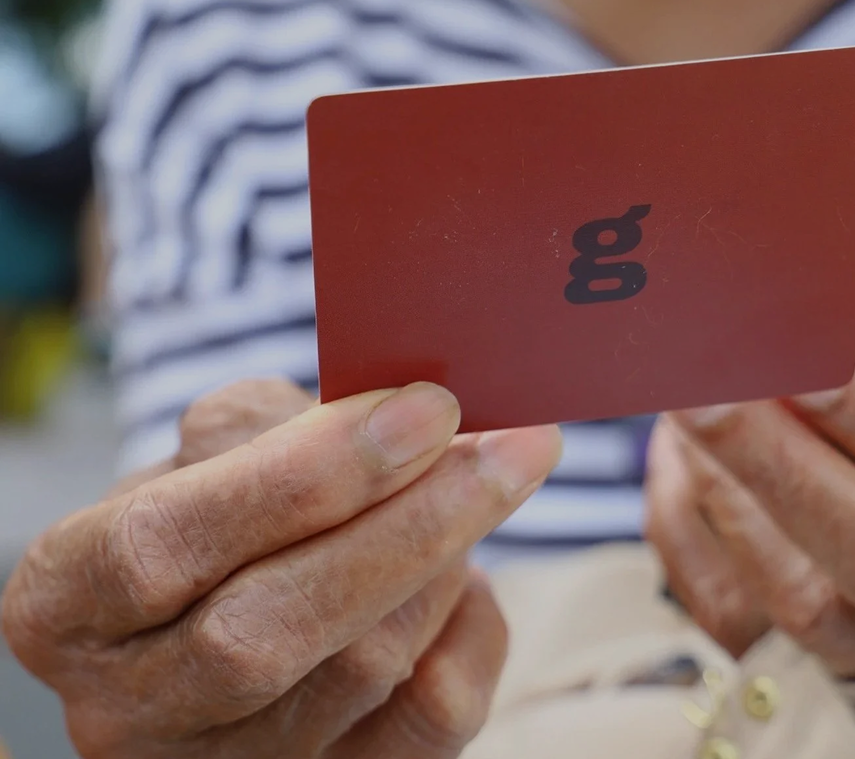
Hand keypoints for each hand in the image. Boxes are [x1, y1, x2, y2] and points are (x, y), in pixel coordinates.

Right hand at [2, 380, 561, 757]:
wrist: (233, 590)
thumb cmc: (220, 504)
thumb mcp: (210, 449)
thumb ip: (272, 426)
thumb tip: (393, 417)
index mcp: (68, 603)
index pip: (167, 545)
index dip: (306, 475)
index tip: (425, 409)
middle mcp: (128, 708)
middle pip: (273, 628)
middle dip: (414, 522)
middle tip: (509, 445)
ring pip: (366, 669)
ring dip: (446, 561)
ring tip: (477, 490)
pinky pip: (432, 722)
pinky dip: (472, 630)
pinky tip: (467, 576)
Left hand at [646, 351, 854, 725]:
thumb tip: (847, 356)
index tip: (815, 362)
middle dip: (784, 466)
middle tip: (710, 387)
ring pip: (796, 600)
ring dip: (724, 490)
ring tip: (682, 402)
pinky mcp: (806, 686)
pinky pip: (730, 616)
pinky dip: (689, 529)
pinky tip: (674, 459)